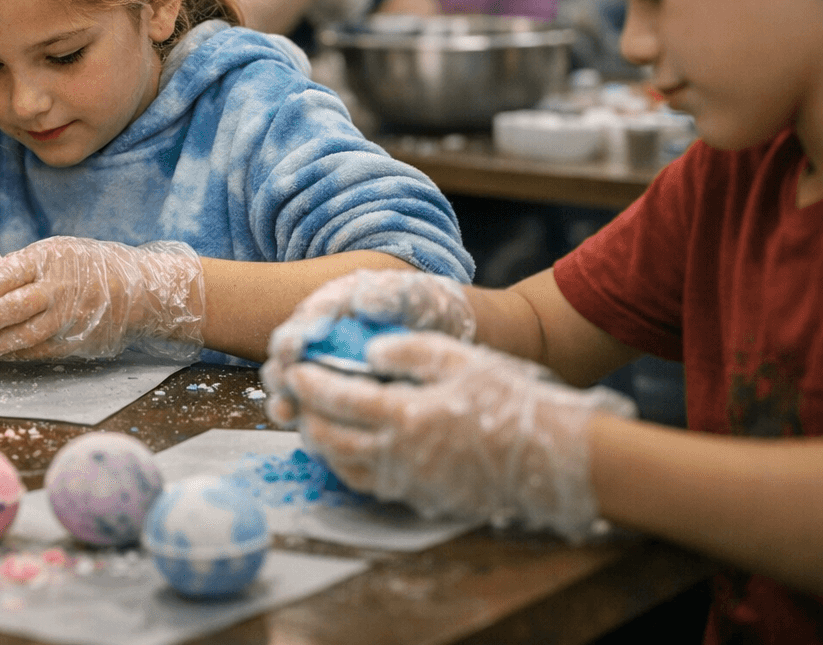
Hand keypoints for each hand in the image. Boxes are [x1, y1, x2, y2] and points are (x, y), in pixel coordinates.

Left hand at [0, 238, 205, 362]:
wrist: (138, 290)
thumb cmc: (90, 266)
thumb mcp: (59, 251)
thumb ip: (25, 267)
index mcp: (50, 259)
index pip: (6, 276)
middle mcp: (58, 288)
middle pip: (9, 310)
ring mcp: (67, 318)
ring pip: (21, 336)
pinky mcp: (74, 341)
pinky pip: (38, 351)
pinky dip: (14, 354)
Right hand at [261, 269, 475, 425]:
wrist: (444, 332)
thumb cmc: (420, 306)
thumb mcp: (409, 295)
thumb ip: (389, 295)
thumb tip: (364, 303)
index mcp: (330, 309)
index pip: (302, 323)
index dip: (293, 337)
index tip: (294, 349)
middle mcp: (319, 343)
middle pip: (286, 360)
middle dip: (281, 374)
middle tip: (286, 386)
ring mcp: (327, 375)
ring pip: (294, 392)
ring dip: (287, 402)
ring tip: (289, 414)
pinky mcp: (340, 403)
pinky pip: (320, 418)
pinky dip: (315, 428)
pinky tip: (320, 439)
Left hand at [290, 332, 635, 539]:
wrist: (552, 456)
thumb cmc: (509, 401)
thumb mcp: (461, 360)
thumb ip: (410, 351)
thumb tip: (369, 350)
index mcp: (405, 416)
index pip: (337, 400)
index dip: (309, 383)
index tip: (294, 369)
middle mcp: (398, 455)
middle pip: (330, 437)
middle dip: (304, 414)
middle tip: (294, 395)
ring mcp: (408, 481)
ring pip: (343, 466)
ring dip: (321, 442)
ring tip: (313, 419)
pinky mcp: (420, 496)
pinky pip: (368, 483)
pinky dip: (346, 465)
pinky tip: (348, 447)